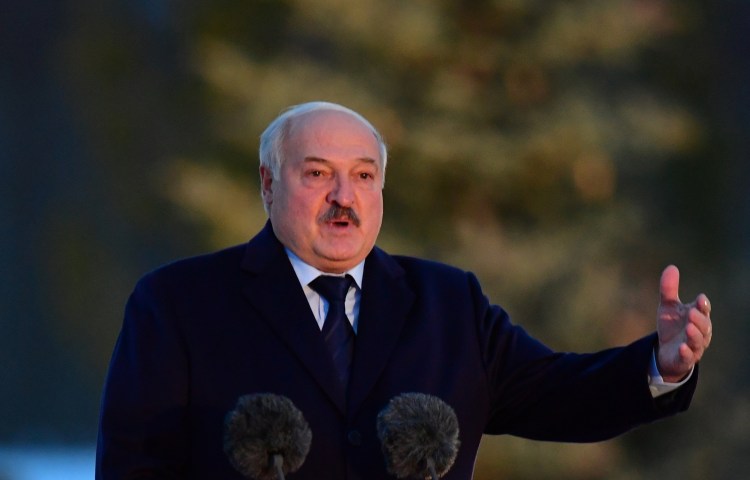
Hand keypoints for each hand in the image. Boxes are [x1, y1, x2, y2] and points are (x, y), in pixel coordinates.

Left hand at [656, 265, 712, 382]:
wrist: (665, 352)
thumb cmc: (672, 326)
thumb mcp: (668, 307)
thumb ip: (669, 289)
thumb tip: (672, 266)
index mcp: (697, 317)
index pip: (703, 310)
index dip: (703, 305)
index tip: (700, 299)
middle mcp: (699, 332)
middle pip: (704, 326)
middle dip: (699, 319)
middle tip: (692, 313)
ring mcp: (693, 346)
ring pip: (699, 341)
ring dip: (695, 335)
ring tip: (689, 328)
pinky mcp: (685, 359)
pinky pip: (688, 357)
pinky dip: (686, 352)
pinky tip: (682, 347)